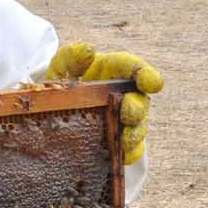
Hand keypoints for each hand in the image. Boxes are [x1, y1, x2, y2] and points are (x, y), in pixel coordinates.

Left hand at [46, 42, 162, 164]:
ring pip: (138, 128)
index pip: (134, 69)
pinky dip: (128, 153)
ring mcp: (124, 120)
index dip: (146, 75)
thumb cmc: (65, 81)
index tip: (153, 83)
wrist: (54, 108)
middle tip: (128, 113)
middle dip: (136, 108)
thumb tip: (88, 51)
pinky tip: (123, 155)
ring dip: (134, 134)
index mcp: (115, 72)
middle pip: (139, 101)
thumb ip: (72, 56)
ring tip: (125, 139)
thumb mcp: (63, 66)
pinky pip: (130, 150)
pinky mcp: (119, 142)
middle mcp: (125, 95)